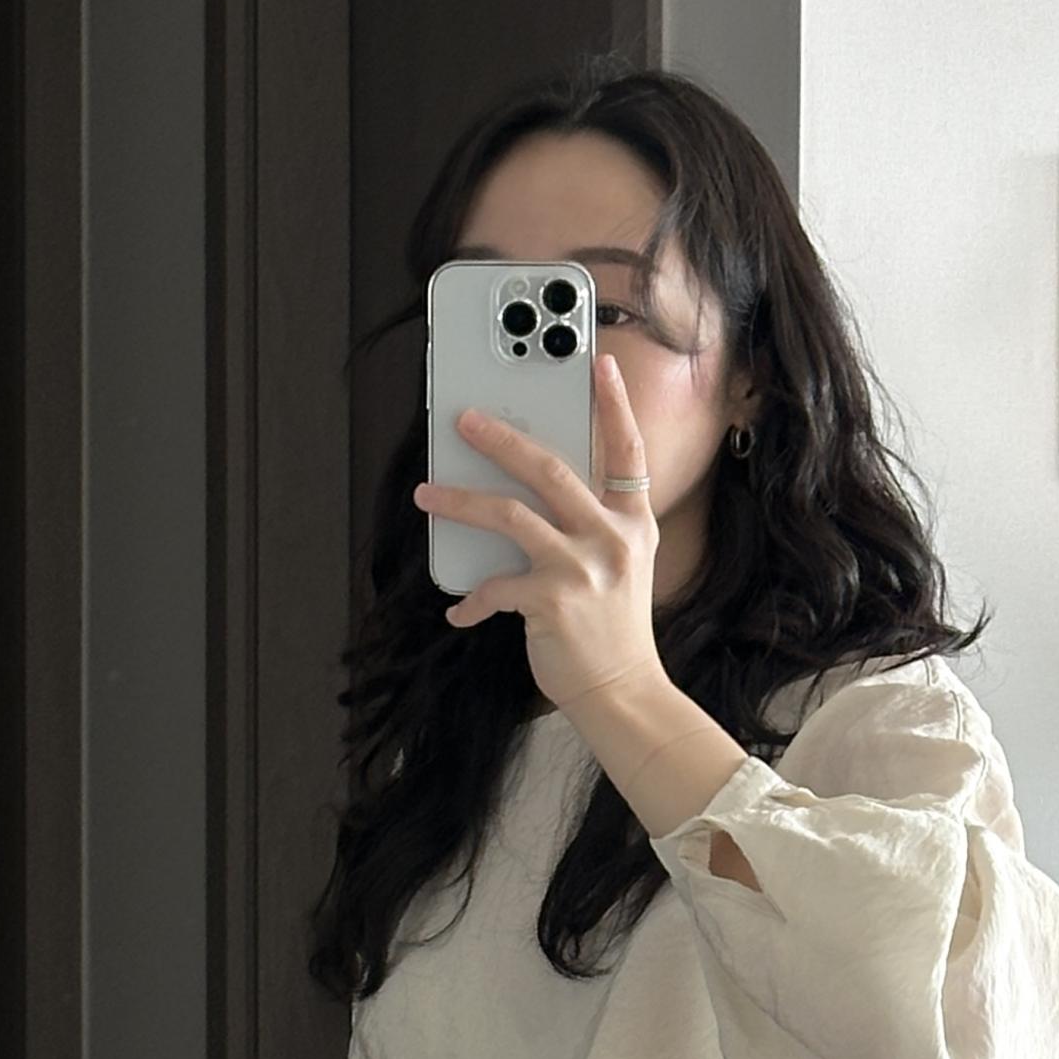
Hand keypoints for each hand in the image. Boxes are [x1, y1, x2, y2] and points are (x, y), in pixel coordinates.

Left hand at [412, 352, 666, 719]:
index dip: (614, 406)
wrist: (622, 693)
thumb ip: (590, 529)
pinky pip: (495, 586)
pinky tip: (459, 610)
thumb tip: (527, 497)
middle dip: (501, 440)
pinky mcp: (552, 601)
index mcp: (632, 524)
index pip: (627, 453)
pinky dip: (471, 599)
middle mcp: (611, 538)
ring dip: (459, 501)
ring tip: (425, 494)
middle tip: (465, 420)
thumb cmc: (613, 633)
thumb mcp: (621, 569)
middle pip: (549, 469)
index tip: (598, 364)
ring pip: (509, 514)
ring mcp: (582, 568)